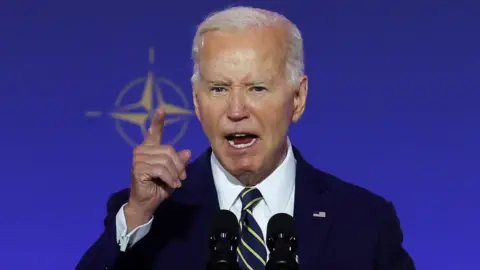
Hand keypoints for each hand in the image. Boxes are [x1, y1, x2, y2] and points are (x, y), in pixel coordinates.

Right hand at [125, 109, 190, 229]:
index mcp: (150, 149)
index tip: (161, 110)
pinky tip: (172, 184)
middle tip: (181, 177)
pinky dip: (170, 178)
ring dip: (175, 173)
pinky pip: (161, 169)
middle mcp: (142, 150)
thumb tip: (187, 151)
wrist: (146, 204)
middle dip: (178, 165)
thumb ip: (179, 162)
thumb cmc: (158, 187)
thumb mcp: (173, 173)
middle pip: (168, 150)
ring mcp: (138, 159)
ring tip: (176, 182)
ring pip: (166, 160)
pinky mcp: (138, 168)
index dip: (157, 121)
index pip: (153, 132)